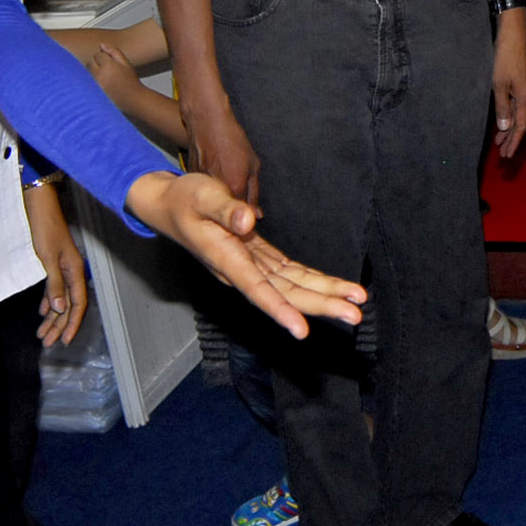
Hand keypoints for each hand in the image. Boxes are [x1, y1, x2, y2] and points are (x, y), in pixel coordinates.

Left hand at [25, 182, 87, 346]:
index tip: (63, 340)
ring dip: (52, 316)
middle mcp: (71, 270)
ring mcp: (62, 266)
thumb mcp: (46, 258)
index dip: (72, 323)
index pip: (78, 303)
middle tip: (47, 342)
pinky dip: (47, 302)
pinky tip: (41, 311)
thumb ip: (53, 284)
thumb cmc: (42, 227)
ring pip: (60, 298)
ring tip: (42, 333)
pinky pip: (53, 288)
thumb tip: (58, 309)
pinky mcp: (51, 261)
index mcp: (74, 269)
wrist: (37, 203)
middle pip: (69, 304)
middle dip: (59, 325)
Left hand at [89, 43, 143, 108]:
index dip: (104, 58)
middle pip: (90, 63)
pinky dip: (89, 83)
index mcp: (108, 66)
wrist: (131, 100)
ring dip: (92, 73)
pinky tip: (99, 85)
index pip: (98, 55)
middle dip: (96, 65)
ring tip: (104, 79)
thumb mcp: (126, 63)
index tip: (110, 64)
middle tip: (106, 71)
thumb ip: (114, 52)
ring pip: (87, 73)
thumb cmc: (130, 82)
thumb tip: (101, 45)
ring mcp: (94, 85)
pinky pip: (86, 83)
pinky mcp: (91, 93)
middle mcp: (99, 75)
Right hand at [124, 171, 366, 338]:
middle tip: (355, 315)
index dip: (280, 310)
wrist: (169, 205)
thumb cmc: (185, 199)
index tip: (302, 330)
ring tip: (357, 302)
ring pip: (293, 287)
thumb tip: (248, 221)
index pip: (257, 290)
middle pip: (286, 294)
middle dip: (321, 305)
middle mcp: (241, 271)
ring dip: (325, 295)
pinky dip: (314, 281)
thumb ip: (226, 209)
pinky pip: (290, 275)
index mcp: (227, 259)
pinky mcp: (258, 260)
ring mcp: (251, 267)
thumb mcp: (202, 195)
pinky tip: (335, 289)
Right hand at [183, 98, 260, 211]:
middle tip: (238, 202)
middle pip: (226, 209)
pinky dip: (207, 190)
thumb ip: (254, 192)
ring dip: (219, 200)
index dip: (247, 216)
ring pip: (212, 202)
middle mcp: (216, 190)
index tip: (250, 218)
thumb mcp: (253, 164)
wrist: (207, 121)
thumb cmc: (233, 140)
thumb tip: (258, 214)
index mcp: (235, 187)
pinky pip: (201, 191)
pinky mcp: (190, 180)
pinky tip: (212, 179)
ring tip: (223, 185)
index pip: (243, 213)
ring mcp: (201, 185)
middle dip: (233, 210)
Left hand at [491, 12, 525, 157]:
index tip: (507, 155)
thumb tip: (505, 127)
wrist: (515, 35)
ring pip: (521, 114)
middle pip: (522, 122)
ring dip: (511, 127)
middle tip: (502, 153)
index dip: (514, 142)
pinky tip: (506, 118)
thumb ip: (502, 107)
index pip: (521, 127)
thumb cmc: (505, 58)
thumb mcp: (499, 85)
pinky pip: (521, 104)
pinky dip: (513, 115)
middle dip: (511, 138)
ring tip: (500, 140)